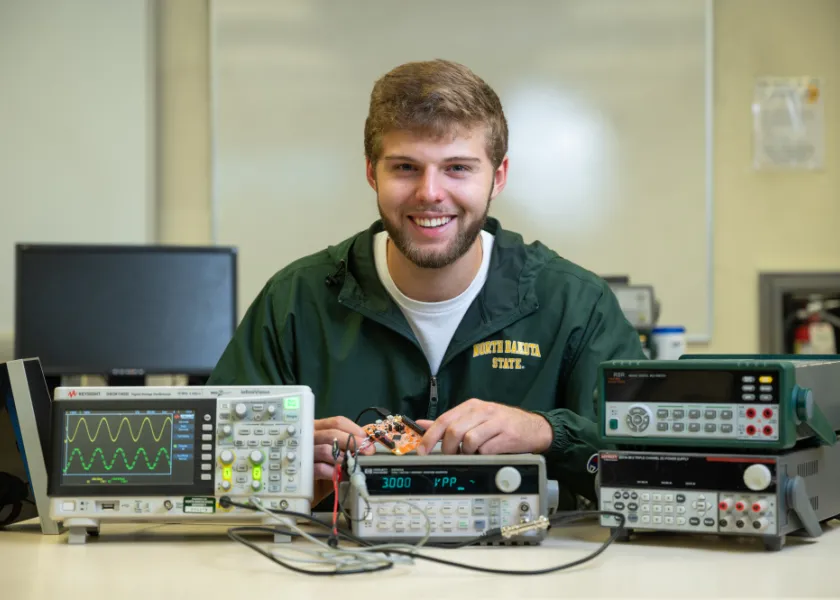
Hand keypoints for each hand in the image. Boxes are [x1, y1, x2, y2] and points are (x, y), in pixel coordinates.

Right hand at [312, 416, 372, 504]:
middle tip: (367, 451)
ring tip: (353, 464)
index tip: (367, 440)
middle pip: (332, 433)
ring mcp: (305, 453)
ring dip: (343, 457)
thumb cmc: (326, 467)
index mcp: (319, 429)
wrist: (311, 488)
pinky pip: (320, 468)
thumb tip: (368, 443)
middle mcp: (310, 437)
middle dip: (353, 441)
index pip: (337, 422)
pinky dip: (334, 471)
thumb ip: (349, 446)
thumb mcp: (338, 453)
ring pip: (326, 450)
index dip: (354, 429)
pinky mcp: (304, 470)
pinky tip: (342, 475)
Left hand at [415, 398, 552, 455]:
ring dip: (467, 452)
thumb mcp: (474, 418)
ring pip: (469, 439)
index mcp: (471, 406)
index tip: (422, 451)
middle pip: (454, 430)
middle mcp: (483, 410)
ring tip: (472, 454)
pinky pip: (486, 449)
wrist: (534, 428)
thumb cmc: (501, 424)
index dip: (430, 437)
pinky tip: (487, 454)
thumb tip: (422, 424)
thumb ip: (449, 422)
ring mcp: (496, 422)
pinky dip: (482, 456)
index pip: (444, 419)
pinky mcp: (507, 435)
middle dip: (448, 448)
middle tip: (452, 456)